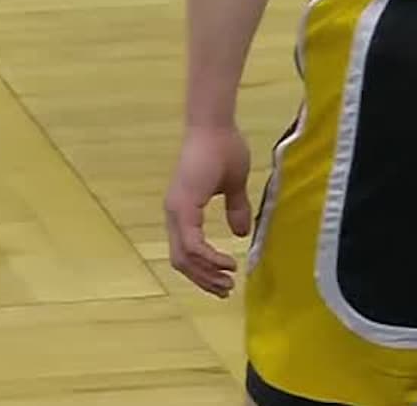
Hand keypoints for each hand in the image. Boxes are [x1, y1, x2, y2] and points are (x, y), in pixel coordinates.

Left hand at [164, 125, 254, 297]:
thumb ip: (236, 209)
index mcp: (183, 211)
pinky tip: (227, 263)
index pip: (186, 251)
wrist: (216, 126)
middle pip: (182, 261)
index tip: (224, 281)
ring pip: (184, 257)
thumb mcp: (234, 186)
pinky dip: (208, 258)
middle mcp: (174, 214)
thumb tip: (241, 233)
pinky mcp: (183, 206)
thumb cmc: (225, 148)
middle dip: (203, 280)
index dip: (202, 270)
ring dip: (205, 274)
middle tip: (225, 290)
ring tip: (227, 283)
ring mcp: (177, 210)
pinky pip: (192, 243)